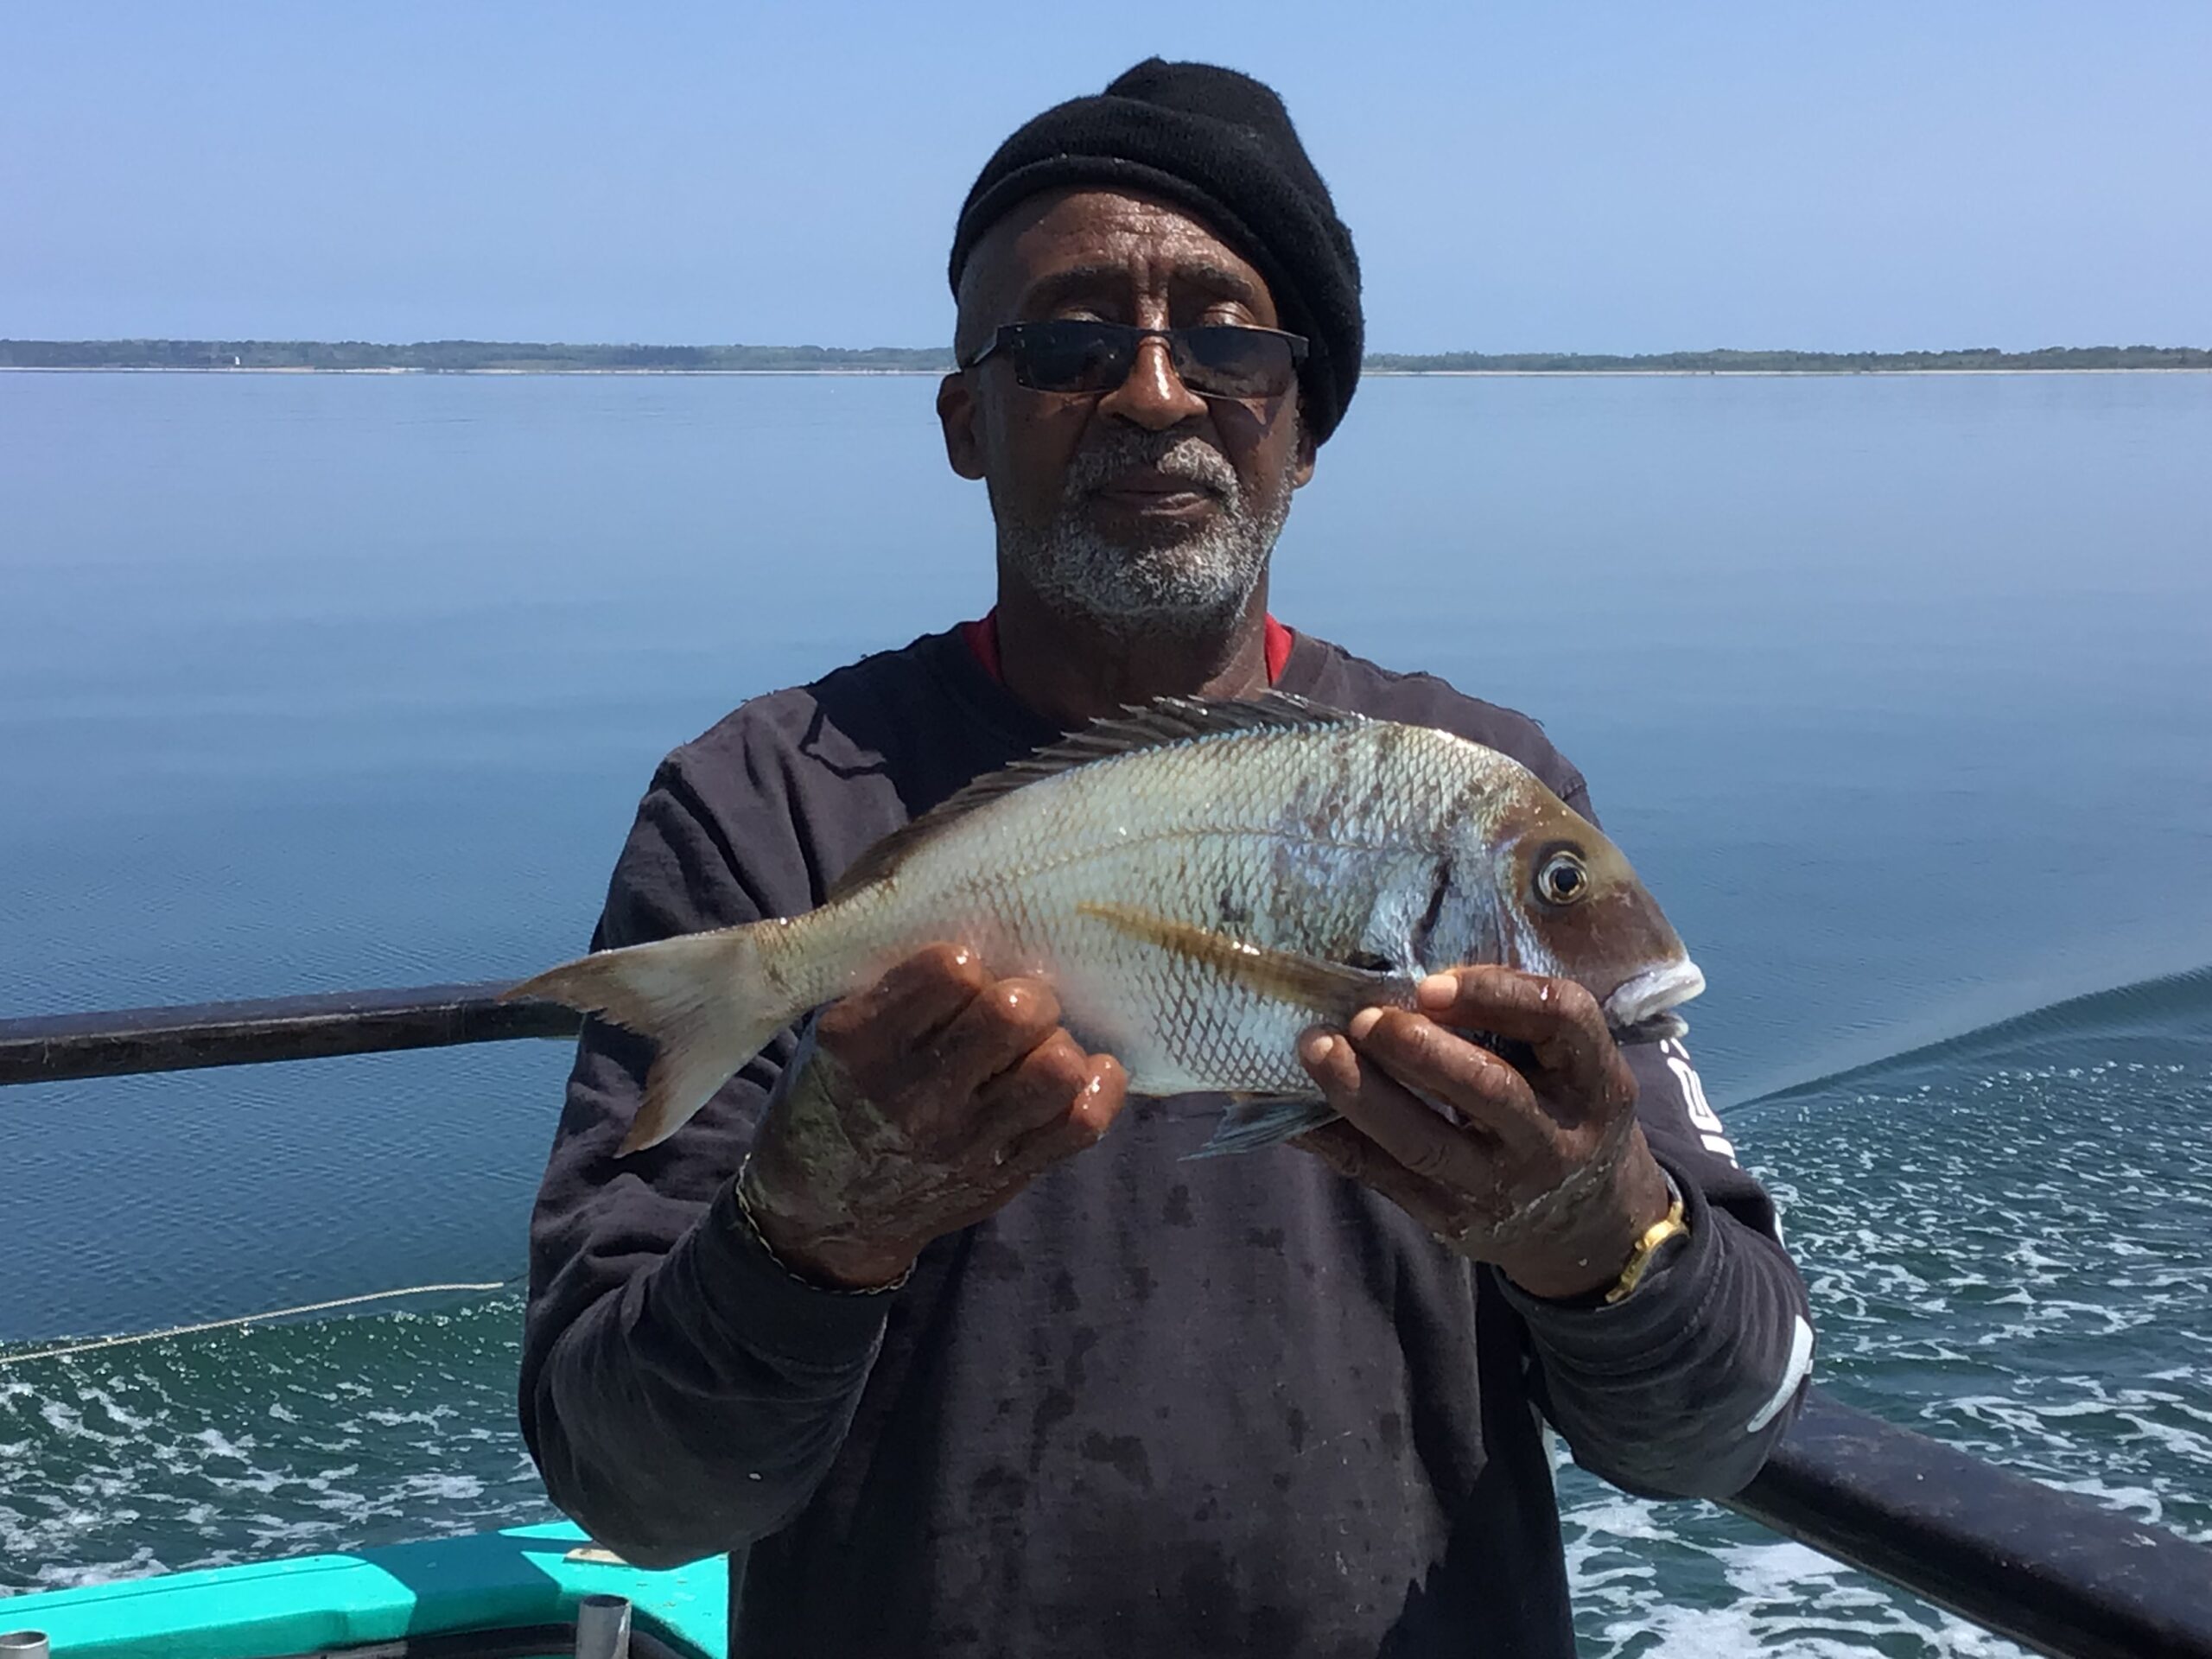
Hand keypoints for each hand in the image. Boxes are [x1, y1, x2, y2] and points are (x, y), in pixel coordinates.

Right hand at [740, 943, 1127, 1289]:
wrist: (829, 1212)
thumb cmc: (838, 1094)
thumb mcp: (835, 1031)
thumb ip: (895, 985)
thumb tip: (977, 919)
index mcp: (865, 1045)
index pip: (950, 973)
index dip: (966, 962)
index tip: (963, 973)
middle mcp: (917, 1096)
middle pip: (1015, 1014)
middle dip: (1026, 996)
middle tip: (1015, 1004)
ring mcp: (968, 1141)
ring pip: (1058, 1068)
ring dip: (1057, 1043)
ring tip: (1038, 1046)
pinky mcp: (1010, 1174)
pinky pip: (1083, 1123)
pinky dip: (1098, 1086)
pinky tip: (1083, 1071)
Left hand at [1294, 965, 1672, 1299]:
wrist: (1586, 1223)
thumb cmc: (1561, 1107)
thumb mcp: (1572, 1065)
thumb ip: (1519, 1019)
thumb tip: (1411, 968)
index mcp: (1596, 1081)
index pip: (1563, 1020)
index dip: (1498, 994)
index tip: (1433, 982)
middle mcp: (1555, 1137)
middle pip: (1490, 1091)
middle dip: (1420, 1050)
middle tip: (1364, 1016)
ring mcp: (1503, 1187)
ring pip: (1426, 1143)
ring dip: (1363, 1093)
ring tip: (1315, 1048)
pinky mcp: (1453, 1220)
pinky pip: (1382, 1176)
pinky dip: (1331, 1138)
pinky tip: (1288, 1107)